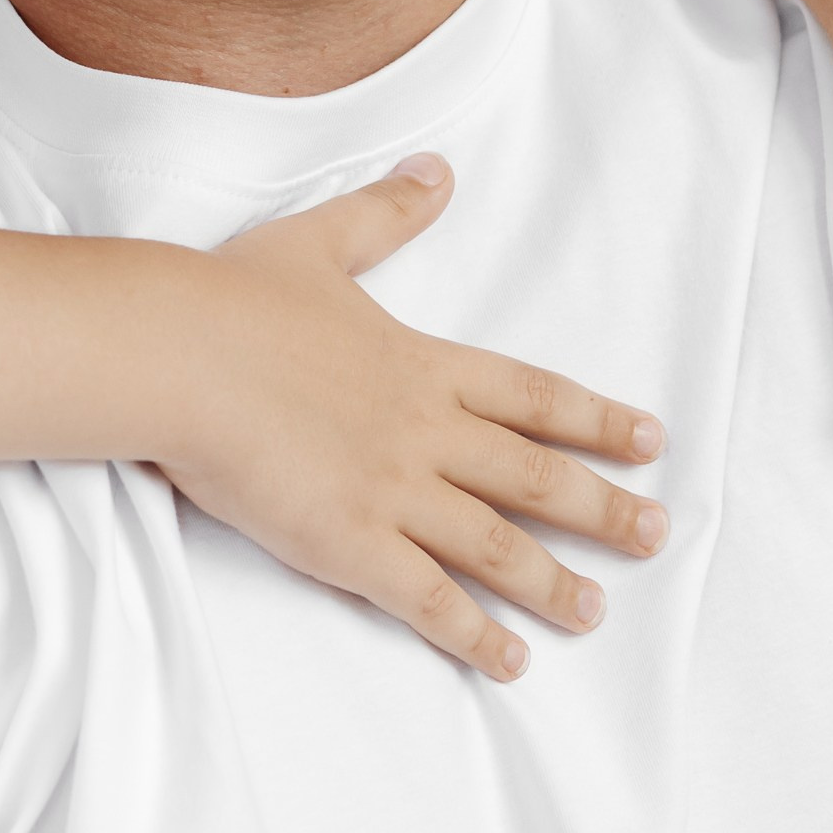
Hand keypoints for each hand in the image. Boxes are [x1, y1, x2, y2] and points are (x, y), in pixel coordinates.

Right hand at [162, 160, 667, 683]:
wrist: (175, 352)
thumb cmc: (232, 298)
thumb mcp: (319, 240)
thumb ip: (385, 212)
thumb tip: (438, 169)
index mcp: (422, 363)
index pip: (532, 396)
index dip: (596, 420)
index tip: (651, 440)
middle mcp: (424, 430)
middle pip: (534, 477)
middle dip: (602, 510)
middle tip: (657, 537)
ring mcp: (391, 490)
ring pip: (495, 545)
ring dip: (552, 582)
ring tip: (595, 613)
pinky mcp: (348, 543)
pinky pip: (427, 599)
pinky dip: (473, 634)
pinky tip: (511, 663)